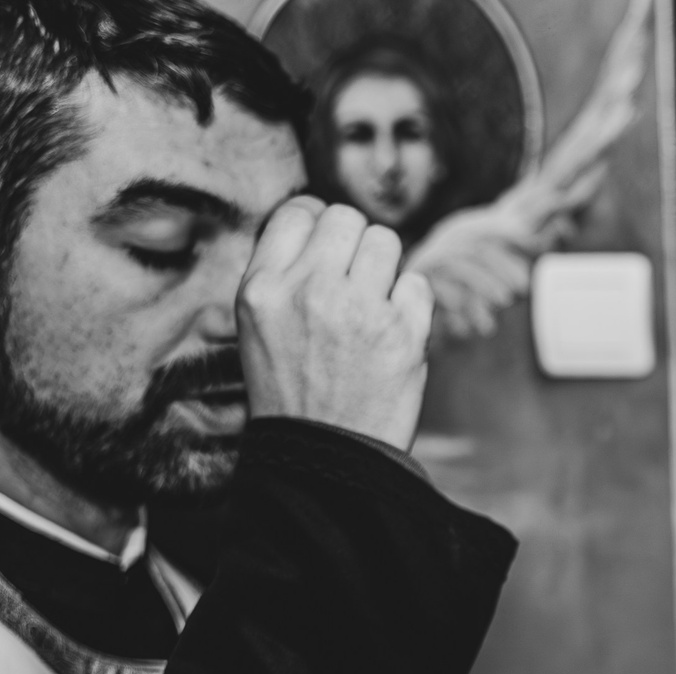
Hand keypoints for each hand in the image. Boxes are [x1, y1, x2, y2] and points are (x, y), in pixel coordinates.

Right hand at [238, 197, 435, 448]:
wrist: (324, 459)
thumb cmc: (292, 396)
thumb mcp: (257, 330)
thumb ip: (282, 277)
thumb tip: (319, 227)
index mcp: (263, 288)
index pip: (297, 212)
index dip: (317, 222)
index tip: (327, 245)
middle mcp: (309, 290)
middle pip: (346, 218)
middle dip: (354, 241)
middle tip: (355, 277)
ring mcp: (358, 310)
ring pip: (386, 240)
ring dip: (385, 266)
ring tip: (375, 301)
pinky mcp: (403, 334)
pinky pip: (417, 283)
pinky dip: (411, 301)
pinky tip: (395, 328)